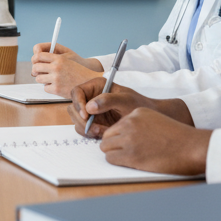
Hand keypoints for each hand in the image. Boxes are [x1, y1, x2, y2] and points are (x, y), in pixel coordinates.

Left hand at [31, 44, 102, 97]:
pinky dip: (49, 88)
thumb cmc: (79, 70)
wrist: (91, 82)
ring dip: (42, 79)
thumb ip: (55, 55)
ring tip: (50, 79)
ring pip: (38, 78)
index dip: (35, 59)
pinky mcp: (57, 89)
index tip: (36, 63)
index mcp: (59, 58)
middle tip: (40, 73)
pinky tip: (56, 86)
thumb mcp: (69, 57)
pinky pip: (45, 88)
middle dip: (36, 70)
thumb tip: (38, 57)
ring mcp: (56, 79)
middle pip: (35, 67)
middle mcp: (56, 68)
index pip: (38, 55)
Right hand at [68, 79, 191, 138]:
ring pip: (77, 120)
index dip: (78, 103)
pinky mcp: (94, 123)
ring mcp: (91, 111)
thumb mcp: (125, 100)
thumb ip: (108, 100)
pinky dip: (90, 133)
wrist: (147, 118)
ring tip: (101, 131)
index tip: (86, 114)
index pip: (77, 92)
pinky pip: (84, 129)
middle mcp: (91, 97)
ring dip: (86, 128)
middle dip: (81, 119)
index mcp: (96, 86)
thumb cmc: (139, 104)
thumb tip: (89, 106)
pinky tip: (103, 133)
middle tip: (94, 128)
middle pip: (73, 107)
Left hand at [97, 108, 210, 176]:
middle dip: (114, 145)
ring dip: (114, 154)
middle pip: (107, 135)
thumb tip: (123, 138)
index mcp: (137, 113)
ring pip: (106, 147)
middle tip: (126, 153)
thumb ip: (139, 125)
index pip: (116, 126)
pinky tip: (131, 163)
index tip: (130, 144)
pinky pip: (110, 158)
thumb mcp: (156, 121)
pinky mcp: (130, 154)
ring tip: (129, 158)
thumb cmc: (179, 138)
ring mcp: (129, 138)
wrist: (192, 147)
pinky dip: (117, 162)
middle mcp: (130, 123)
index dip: (121, 137)